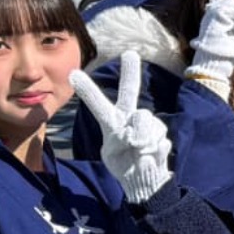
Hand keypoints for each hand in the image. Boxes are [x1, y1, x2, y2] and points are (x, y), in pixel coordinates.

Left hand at [69, 52, 171, 204]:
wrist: (144, 180)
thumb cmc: (123, 164)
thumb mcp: (111, 154)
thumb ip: (123, 139)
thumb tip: (141, 133)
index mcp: (111, 122)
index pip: (98, 103)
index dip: (87, 89)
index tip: (72, 73)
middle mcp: (129, 118)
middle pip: (129, 92)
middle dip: (130, 72)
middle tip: (130, 54)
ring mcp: (148, 125)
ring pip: (145, 120)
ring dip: (141, 138)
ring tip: (138, 151)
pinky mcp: (161, 136)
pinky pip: (158, 138)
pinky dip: (153, 150)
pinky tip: (150, 155)